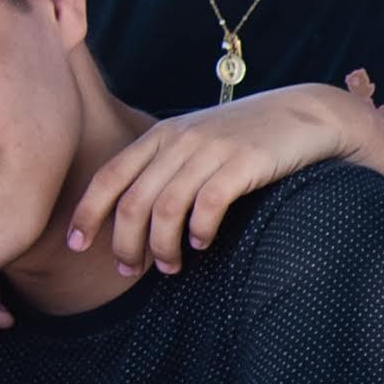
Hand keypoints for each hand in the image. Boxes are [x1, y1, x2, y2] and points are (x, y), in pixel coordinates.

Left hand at [65, 78, 378, 277]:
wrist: (307, 114)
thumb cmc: (249, 136)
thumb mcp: (198, 140)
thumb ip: (166, 165)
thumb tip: (133, 214)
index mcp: (161, 134)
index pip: (110, 176)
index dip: (87, 213)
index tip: (76, 245)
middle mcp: (180, 140)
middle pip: (134, 200)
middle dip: (125, 242)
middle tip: (129, 269)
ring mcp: (212, 149)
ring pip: (167, 208)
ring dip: (162, 246)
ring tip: (170, 267)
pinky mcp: (244, 162)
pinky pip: (208, 205)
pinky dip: (200, 231)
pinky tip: (203, 245)